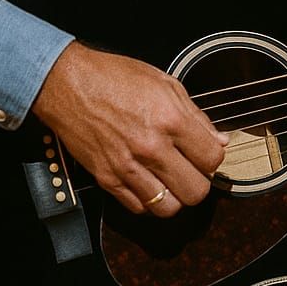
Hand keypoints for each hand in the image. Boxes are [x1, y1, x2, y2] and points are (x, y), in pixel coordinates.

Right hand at [31, 42, 227, 217]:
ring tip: (169, 180)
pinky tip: (147, 182)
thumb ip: (196, 115)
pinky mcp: (107, 179)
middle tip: (190, 170)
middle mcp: (151, 147)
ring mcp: (128, 166)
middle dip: (198, 182)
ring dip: (174, 196)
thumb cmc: (113, 77)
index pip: (212, 159)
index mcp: (170, 119)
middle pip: (196, 191)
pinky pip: (138, 208)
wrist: (68, 84)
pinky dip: (147, 200)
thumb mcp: (164, 83)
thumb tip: (219, 140)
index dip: (213, 158)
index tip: (205, 153)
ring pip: (169, 208)